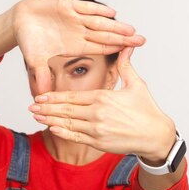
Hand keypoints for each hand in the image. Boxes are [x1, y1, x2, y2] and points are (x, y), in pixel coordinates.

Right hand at [11, 0, 145, 94]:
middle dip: (122, 37)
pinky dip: (97, 10)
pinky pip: (85, 8)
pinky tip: (112, 12)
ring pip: (99, 21)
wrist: (18, 21)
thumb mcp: (35, 60)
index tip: (130, 51)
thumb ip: (41, 75)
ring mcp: (74, 17)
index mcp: (75, 45)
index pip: (99, 47)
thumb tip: (42, 96)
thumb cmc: (29, 40)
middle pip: (104, 34)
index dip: (114, 48)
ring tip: (131, 29)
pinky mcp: (67, 4)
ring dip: (114, 25)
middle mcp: (78, 31)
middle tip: (141, 40)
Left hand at [28, 46, 175, 160]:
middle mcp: (97, 114)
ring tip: (36, 117)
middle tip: (31, 106)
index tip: (41, 96)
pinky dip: (63, 133)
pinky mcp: (99, 143)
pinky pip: (76, 137)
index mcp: (103, 98)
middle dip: (47, 108)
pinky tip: (52, 129)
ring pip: (68, 124)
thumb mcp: (136, 85)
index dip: (54, 97)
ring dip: (50, 120)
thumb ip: (126, 66)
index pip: (73, 97)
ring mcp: (97, 130)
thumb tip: (127, 47)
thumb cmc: (147, 110)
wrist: (156, 136)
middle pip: (66, 110)